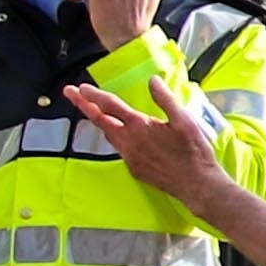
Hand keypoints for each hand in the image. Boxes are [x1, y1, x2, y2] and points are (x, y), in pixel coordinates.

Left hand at [60, 77, 222, 204]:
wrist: (196, 184)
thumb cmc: (194, 152)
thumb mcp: (184, 120)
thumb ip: (165, 99)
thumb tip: (153, 82)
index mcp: (140, 126)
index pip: (110, 106)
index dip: (94, 95)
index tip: (81, 87)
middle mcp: (129, 141)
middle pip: (100, 120)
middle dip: (83, 105)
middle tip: (69, 93)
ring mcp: (129, 157)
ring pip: (108, 135)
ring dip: (98, 121)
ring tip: (92, 111)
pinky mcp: (134, 168)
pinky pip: (119, 149)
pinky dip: (114, 137)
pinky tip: (120, 134)